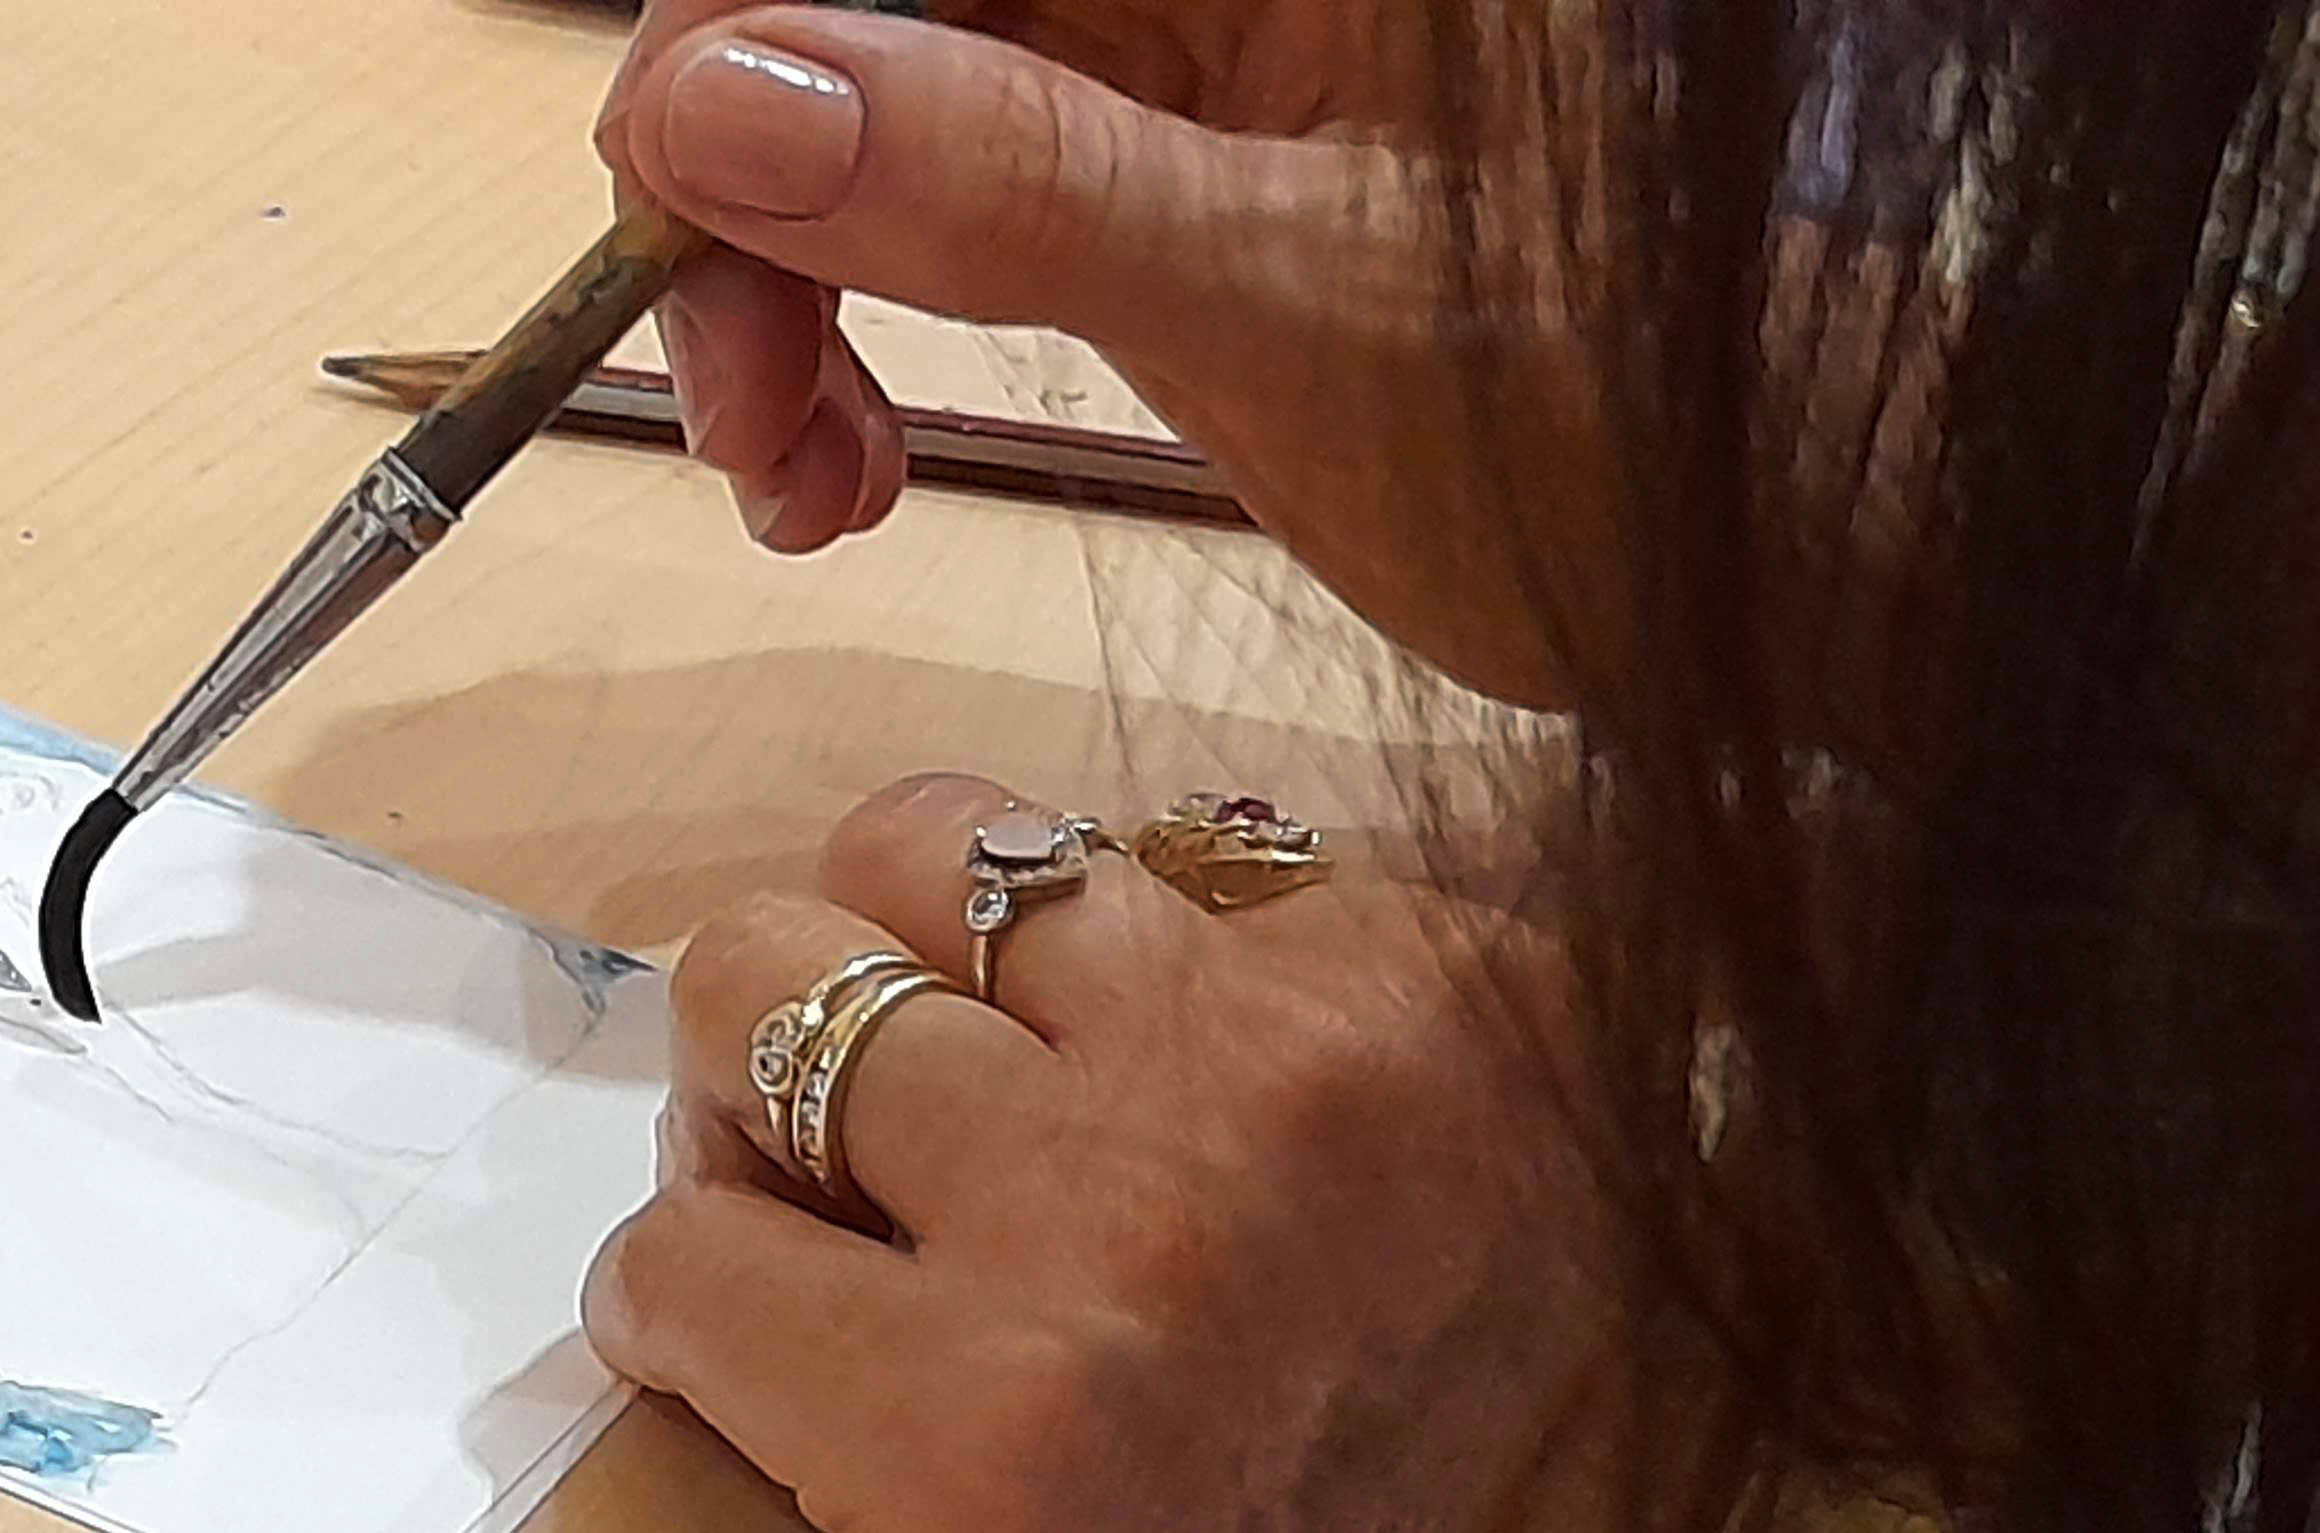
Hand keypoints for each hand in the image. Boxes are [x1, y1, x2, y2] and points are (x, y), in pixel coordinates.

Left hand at [583, 777, 1935, 1532]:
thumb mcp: (1561, 1217)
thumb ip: (1371, 1064)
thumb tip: (1087, 959)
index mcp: (1458, 994)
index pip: (1103, 851)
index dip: (1011, 975)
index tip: (1005, 1092)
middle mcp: (1290, 1064)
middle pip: (912, 860)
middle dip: (842, 976)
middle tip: (834, 1129)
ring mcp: (1117, 1232)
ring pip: (757, 999)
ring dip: (732, 1121)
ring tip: (772, 1245)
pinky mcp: (960, 1429)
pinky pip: (680, 1261)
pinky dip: (663, 1315)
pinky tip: (723, 1392)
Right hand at [595, 3, 1586, 706]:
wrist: (1788, 556)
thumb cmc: (1618, 428)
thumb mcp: (1282, 304)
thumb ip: (995, 177)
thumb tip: (706, 95)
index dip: (738, 30)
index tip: (669, 226)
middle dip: (746, 190)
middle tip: (740, 419)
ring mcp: (1176, 41)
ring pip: (863, 97)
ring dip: (781, 286)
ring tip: (803, 486)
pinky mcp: (1154, 156)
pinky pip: (931, 193)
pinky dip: (859, 328)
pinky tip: (855, 469)